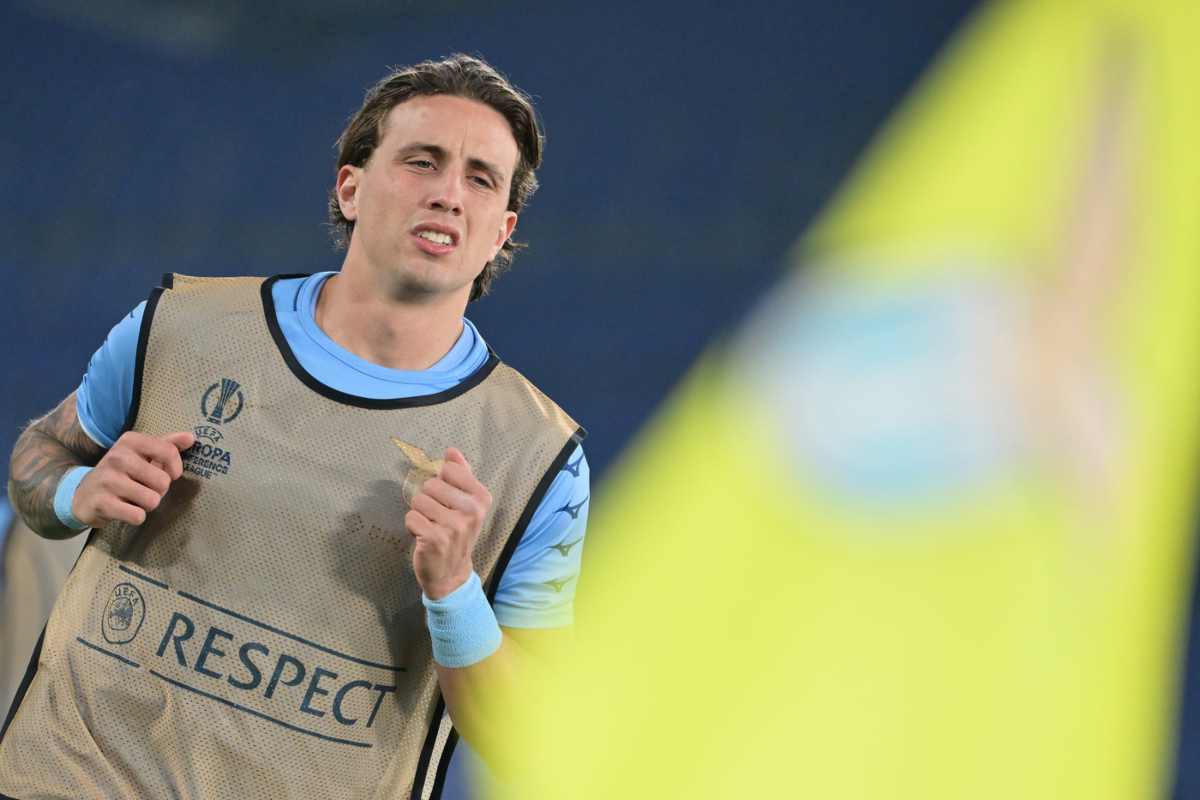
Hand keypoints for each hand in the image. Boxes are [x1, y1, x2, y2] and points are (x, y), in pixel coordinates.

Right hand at [72, 431, 194, 526]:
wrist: (83, 494)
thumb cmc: (122, 472)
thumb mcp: (141, 453)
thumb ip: (167, 444)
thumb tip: (191, 437)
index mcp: (130, 441)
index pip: (169, 451)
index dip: (175, 468)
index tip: (170, 474)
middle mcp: (117, 457)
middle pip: (163, 481)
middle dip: (159, 491)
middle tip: (144, 489)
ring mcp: (107, 480)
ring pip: (152, 500)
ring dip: (147, 505)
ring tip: (134, 499)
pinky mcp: (102, 503)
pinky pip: (137, 516)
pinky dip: (136, 517)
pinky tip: (125, 509)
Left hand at [405, 448, 492, 599]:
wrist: (451, 573)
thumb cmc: (457, 533)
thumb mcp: (466, 504)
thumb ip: (461, 475)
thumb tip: (452, 451)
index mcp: (481, 498)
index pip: (449, 469)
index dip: (441, 482)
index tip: (447, 500)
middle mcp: (472, 511)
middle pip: (430, 484)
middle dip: (428, 499)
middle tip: (437, 517)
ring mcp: (454, 526)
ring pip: (418, 500)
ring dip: (419, 513)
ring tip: (430, 526)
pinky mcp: (434, 539)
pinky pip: (410, 517)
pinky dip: (412, 526)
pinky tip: (423, 536)